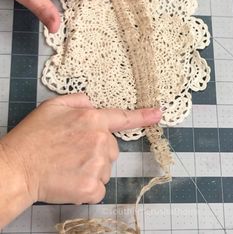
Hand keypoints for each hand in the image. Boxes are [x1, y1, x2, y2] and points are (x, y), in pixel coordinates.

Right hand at [0, 93, 161, 219]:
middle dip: (98, 150)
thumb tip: (94, 103)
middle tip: (74, 152)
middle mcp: (99, 140)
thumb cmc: (34, 136)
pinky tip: (71, 179)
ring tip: (69, 166)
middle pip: (112, 148)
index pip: (122, 117)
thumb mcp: (53, 106)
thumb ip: (79, 100)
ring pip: (106, 168)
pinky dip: (88, 186)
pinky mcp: (91, 188)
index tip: (159, 113)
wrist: (17, 167)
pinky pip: (99, 187)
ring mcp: (97, 165)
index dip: (143, 116)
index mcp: (91, 119)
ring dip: (92, 169)